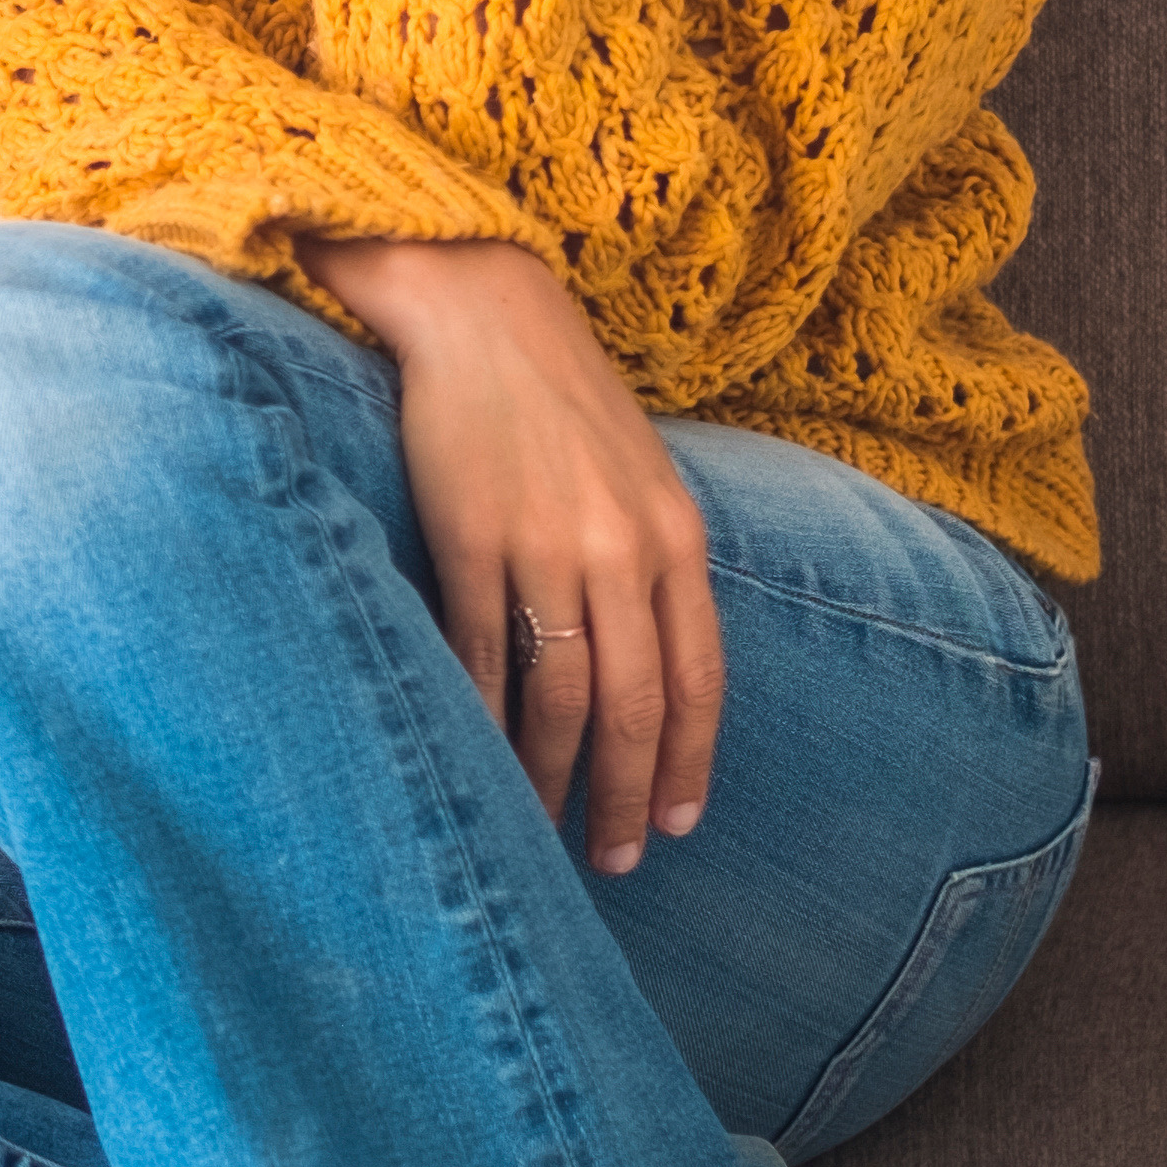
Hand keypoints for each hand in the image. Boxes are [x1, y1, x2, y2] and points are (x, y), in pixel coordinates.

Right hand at [297, 234, 722, 870]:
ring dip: (552, 776)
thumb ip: (656, 560)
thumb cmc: (562, 395)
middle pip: (633, 704)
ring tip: (544, 827)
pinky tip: (481, 760)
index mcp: (675, 534)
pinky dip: (482, 720)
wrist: (481, 307)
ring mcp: (544, 547)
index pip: (697, 677)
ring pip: (558, 697)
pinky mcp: (469, 539)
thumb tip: (658, 663)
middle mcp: (621, 549)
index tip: (678, 823)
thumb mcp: (642, 471)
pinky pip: (479, 656)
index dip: (687, 760)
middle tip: (615, 859)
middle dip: (625, 794)